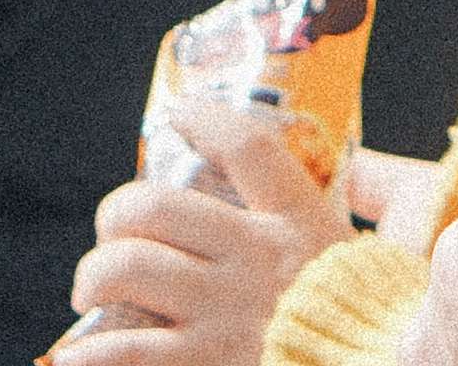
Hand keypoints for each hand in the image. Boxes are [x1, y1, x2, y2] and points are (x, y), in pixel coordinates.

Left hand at [62, 103, 354, 365]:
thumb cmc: (375, 325)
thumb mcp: (380, 259)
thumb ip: (380, 208)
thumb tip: (372, 167)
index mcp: (299, 227)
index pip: (247, 148)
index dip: (204, 119)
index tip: (177, 116)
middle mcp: (256, 262)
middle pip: (155, 207)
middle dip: (115, 215)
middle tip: (111, 238)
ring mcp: (227, 315)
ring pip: (127, 268)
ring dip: (94, 277)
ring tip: (91, 292)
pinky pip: (126, 351)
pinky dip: (88, 355)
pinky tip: (77, 357)